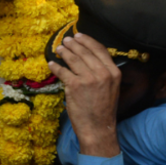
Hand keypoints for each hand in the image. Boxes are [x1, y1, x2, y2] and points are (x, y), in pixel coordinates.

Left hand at [48, 33, 121, 157]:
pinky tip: (52, 64)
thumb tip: (89, 59)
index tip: (79, 36)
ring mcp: (89, 79)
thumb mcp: (111, 88)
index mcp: (114, 72)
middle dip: (73, 44)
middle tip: (66, 40)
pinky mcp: (75, 86)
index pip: (100, 49)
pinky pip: (63, 71)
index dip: (88, 41)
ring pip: (73, 59)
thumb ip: (104, 72)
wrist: (98, 128)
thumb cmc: (103, 110)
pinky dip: (56, 66)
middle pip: (85, 52)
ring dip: (64, 52)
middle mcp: (103, 73)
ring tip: (59, 49)